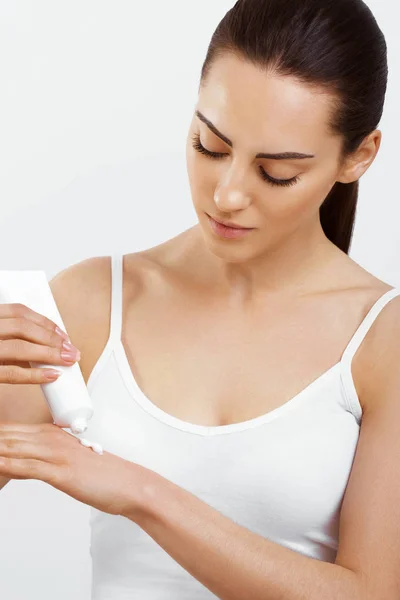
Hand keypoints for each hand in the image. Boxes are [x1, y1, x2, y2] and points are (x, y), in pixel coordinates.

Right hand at [0, 302, 79, 383]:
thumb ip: (13, 338)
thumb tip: (47, 346)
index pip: (18, 311)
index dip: (44, 322)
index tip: (62, 334)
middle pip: (22, 327)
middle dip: (52, 338)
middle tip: (71, 350)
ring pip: (19, 348)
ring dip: (48, 354)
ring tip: (67, 360)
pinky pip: (12, 373)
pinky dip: (34, 375)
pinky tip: (52, 375)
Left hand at [0, 422, 142, 516]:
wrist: (127, 483)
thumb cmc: (101, 474)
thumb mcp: (70, 460)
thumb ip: (47, 457)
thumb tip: (23, 462)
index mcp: (53, 434)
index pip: (12, 431)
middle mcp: (51, 439)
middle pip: (7, 437)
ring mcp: (55, 454)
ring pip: (12, 449)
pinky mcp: (59, 471)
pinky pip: (25, 467)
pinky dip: (6, 466)